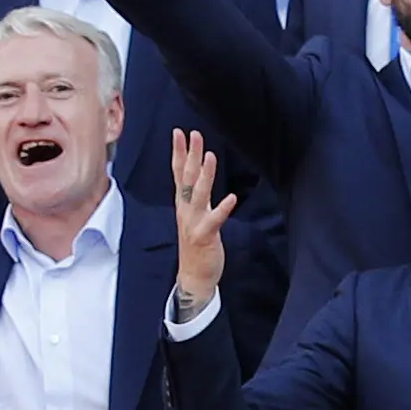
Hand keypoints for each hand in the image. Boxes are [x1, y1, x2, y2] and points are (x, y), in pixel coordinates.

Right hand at [169, 130, 233, 307]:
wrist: (193, 277)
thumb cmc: (197, 245)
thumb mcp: (197, 214)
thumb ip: (198, 194)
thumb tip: (200, 172)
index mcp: (184, 204)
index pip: (178, 173)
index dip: (179, 152)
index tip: (179, 133)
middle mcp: (186, 210)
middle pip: (186, 178)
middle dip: (190, 155)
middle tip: (193, 134)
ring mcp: (193, 223)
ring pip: (198, 195)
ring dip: (205, 175)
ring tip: (211, 156)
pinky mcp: (204, 237)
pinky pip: (214, 220)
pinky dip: (222, 209)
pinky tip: (232, 198)